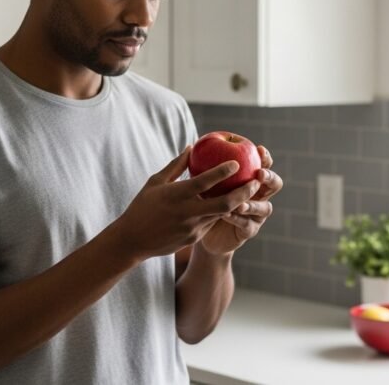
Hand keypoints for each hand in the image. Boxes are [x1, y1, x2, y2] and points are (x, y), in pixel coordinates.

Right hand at [116, 147, 260, 260]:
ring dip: (236, 203)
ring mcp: (192, 228)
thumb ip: (176, 165)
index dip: (222, 172)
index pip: (204, 182)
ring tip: (248, 192)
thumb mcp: (155, 182)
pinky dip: (219, 213)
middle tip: (255, 182)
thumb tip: (191, 147)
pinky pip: (210, 223)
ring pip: (221, 214)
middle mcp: (187, 212)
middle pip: (224, 203)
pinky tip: (228, 205)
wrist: (132, 241)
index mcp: (176, 195)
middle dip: (244, 193)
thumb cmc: (143, 206)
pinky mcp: (194, 238)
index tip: (237, 162)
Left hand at [199, 145, 282, 254]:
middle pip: (275, 184)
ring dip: (253, 204)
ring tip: (241, 202)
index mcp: (251, 180)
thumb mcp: (204, 183)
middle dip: (269, 177)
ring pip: (265, 207)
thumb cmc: (204, 200)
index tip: (259, 149)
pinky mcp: (249, 230)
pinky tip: (227, 214)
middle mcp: (259, 196)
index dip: (265, 157)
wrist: (202, 229)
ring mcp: (257, 215)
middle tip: (259, 174)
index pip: (264, 165)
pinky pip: (247, 225)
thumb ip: (204, 168)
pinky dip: (238, 219)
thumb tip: (189, 148)